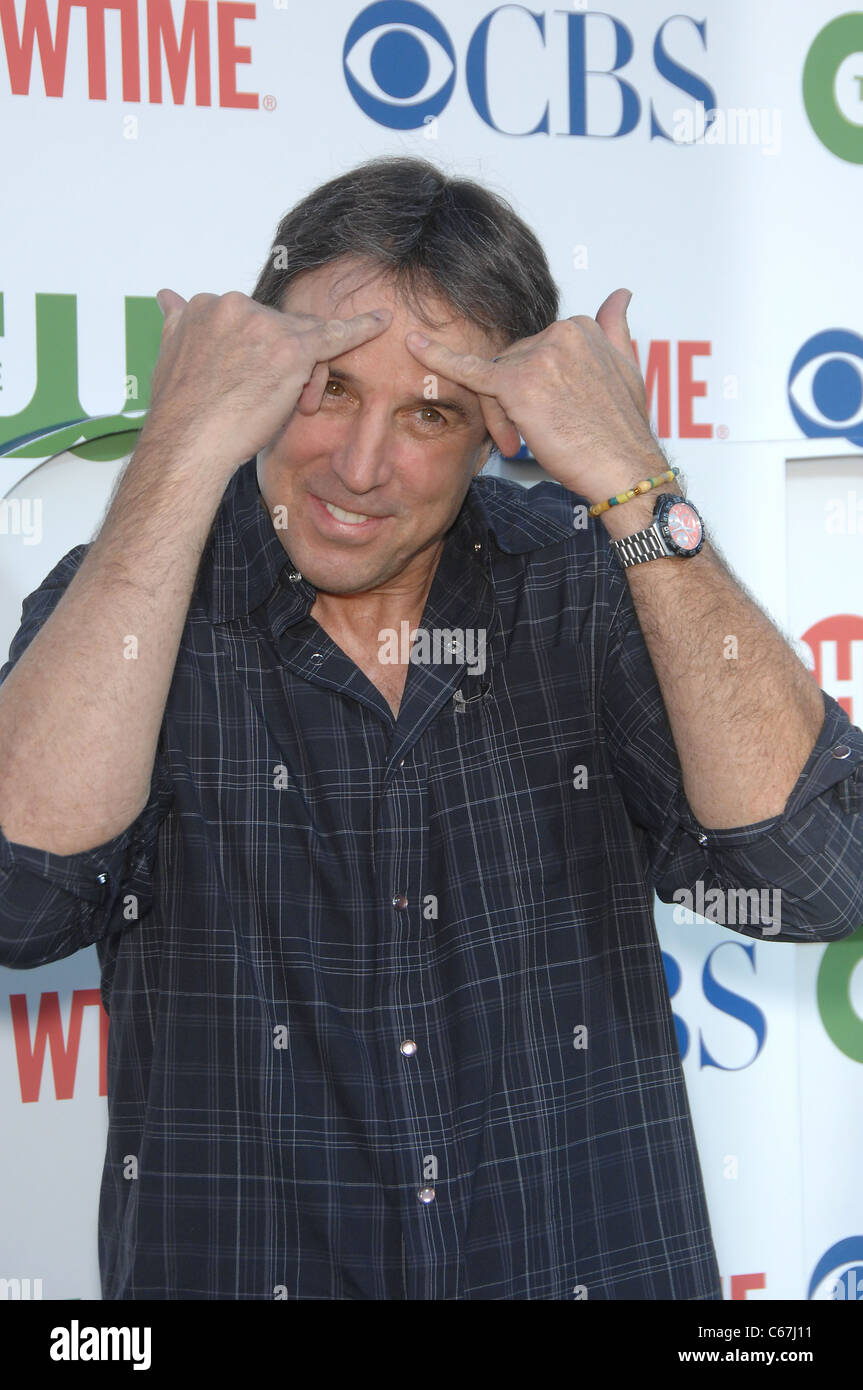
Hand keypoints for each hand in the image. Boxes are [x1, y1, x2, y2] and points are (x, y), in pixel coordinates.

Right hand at [144, 288, 392, 474]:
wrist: (188, 443)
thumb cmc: (182, 413)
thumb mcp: (169, 354)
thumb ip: (177, 321)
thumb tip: (168, 295)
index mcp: (207, 305)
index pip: (255, 322)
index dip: (261, 353)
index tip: (252, 380)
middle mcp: (236, 305)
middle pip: (283, 328)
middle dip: (285, 362)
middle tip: (272, 400)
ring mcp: (266, 325)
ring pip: (305, 340)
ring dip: (303, 373)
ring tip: (286, 405)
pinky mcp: (294, 349)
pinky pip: (337, 335)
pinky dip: (363, 328)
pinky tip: (383, 322)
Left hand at [404, 288, 664, 499]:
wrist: (624, 469)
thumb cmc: (622, 431)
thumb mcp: (627, 367)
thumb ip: (615, 327)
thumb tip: (621, 293)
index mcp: (580, 326)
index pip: (530, 351)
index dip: (530, 387)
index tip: (547, 415)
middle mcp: (560, 332)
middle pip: (508, 363)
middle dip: (511, 402)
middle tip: (529, 437)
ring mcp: (538, 356)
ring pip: (494, 379)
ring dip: (501, 413)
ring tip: (525, 441)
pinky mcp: (518, 384)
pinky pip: (469, 370)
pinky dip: (438, 358)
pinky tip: (412, 344)